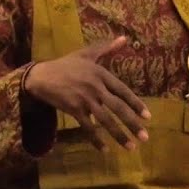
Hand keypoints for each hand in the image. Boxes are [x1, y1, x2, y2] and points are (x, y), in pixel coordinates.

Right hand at [23, 37, 150, 149]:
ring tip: (131, 147)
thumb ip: (106, 48)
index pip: (123, 91)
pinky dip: (96, 139)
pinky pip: (88, 127)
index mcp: (100, 74)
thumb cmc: (65, 65)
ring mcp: (84, 100)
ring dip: (119, 135)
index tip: (147, 117)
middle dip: (132, 123)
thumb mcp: (86, 54)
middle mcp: (95, 87)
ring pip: (105, 120)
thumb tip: (124, 38)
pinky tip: (105, 149)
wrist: (41, 76)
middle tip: (145, 137)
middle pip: (117, 108)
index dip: (136, 104)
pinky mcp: (74, 110)